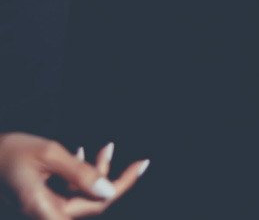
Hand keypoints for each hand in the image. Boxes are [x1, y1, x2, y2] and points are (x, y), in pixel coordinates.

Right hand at [0, 133, 147, 218]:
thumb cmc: (12, 150)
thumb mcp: (50, 153)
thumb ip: (80, 172)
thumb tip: (108, 191)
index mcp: (44, 206)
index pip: (96, 205)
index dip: (122, 186)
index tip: (143, 164)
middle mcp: (45, 213)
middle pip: (92, 203)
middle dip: (112, 178)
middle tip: (124, 154)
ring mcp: (44, 209)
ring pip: (83, 198)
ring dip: (97, 174)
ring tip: (105, 148)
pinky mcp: (43, 202)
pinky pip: (71, 194)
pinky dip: (81, 176)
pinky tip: (82, 154)